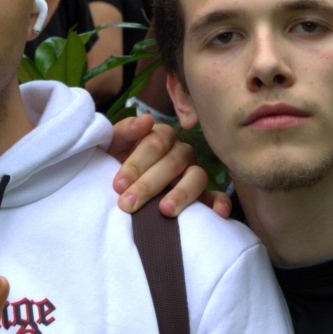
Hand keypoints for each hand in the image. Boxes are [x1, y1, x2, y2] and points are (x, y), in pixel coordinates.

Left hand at [109, 115, 230, 217]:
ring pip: (197, 177)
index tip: (118, 185)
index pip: (154, 143)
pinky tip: (218, 213)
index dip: (135, 164)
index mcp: (161, 136)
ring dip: (181, 193)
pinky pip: (217, 196)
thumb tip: (146, 119)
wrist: (117, 185)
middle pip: (172, 163)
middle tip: (128, 204)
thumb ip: (125, 131)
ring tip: (165, 210)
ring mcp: (193, 172)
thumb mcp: (112, 145)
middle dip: (148, 185)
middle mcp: (181, 152)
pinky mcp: (204, 194)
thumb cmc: (114, 160)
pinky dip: (220, 202)